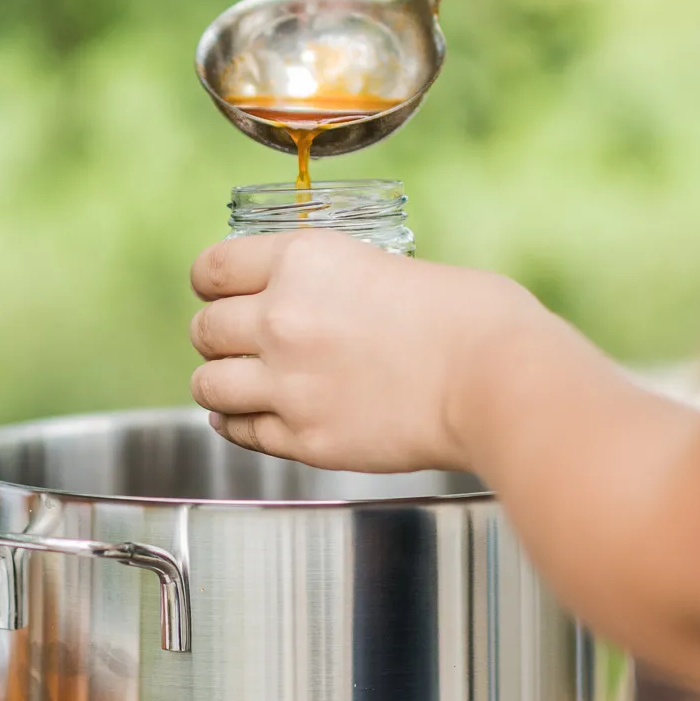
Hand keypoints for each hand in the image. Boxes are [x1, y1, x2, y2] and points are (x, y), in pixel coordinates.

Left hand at [188, 232, 549, 473]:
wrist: (496, 380)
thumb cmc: (469, 318)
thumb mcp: (388, 264)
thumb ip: (332, 284)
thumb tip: (316, 301)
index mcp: (302, 261)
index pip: (212, 268)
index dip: (209, 282)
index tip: (214, 291)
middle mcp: (281, 319)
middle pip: (204, 329)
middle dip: (215, 336)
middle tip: (233, 343)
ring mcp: (287, 384)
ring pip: (208, 385)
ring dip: (218, 384)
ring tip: (237, 384)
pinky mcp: (303, 439)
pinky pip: (240, 432)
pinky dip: (238, 425)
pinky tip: (249, 418)